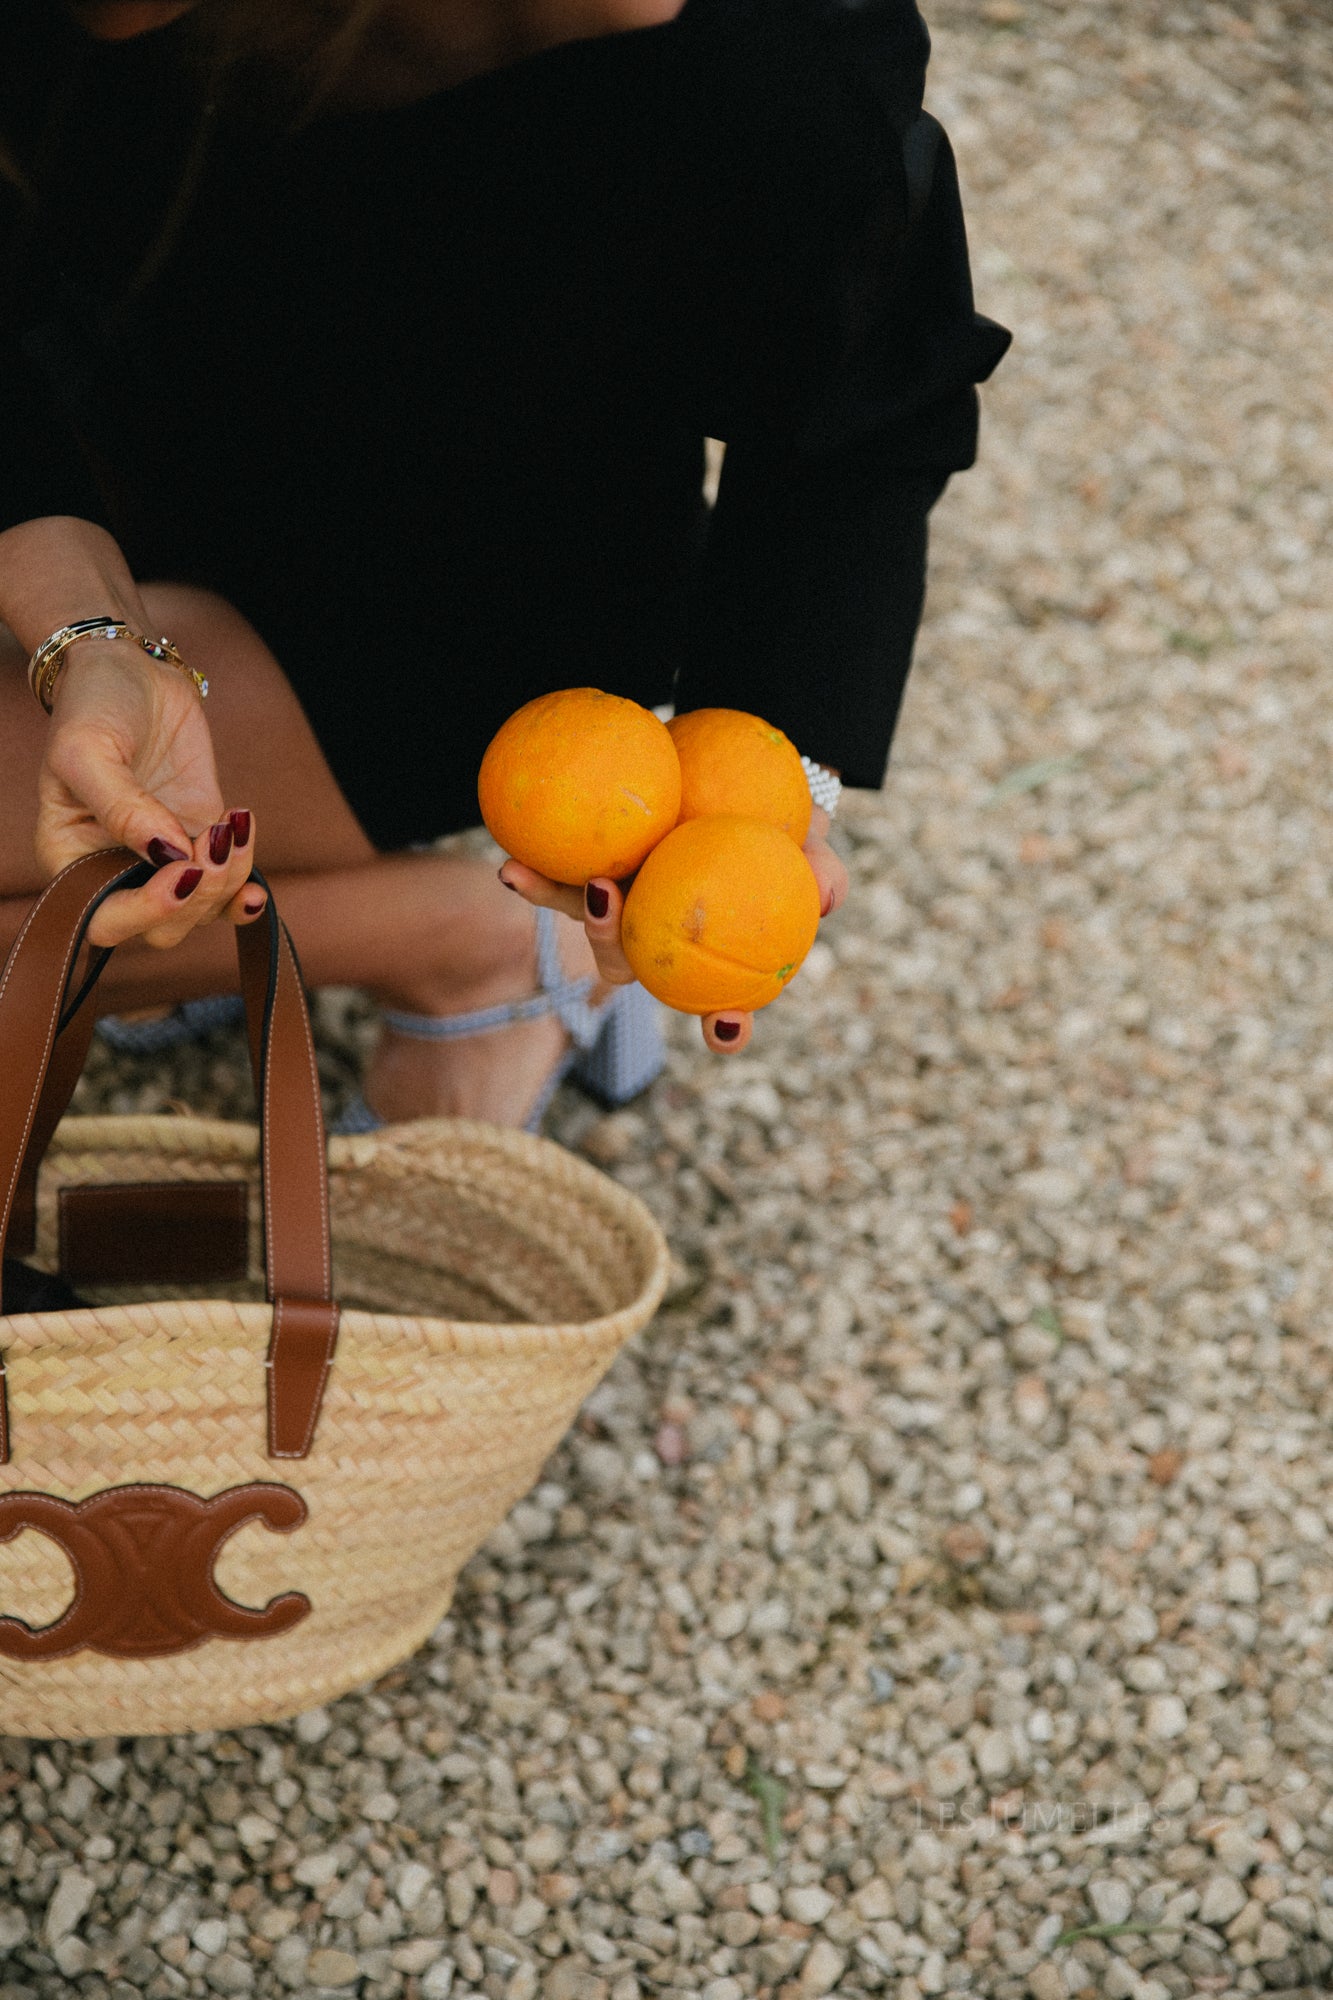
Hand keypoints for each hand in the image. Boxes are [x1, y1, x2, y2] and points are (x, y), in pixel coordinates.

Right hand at [36, 640, 262, 946]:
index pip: (105, 920)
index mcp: (71, 859)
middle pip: (163, 929)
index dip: (147, 912)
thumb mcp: (88, 750)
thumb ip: (121, 807)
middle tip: (214, 840)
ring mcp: (162, 860)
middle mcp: (114, 871)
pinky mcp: (199, 841)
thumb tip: (166, 856)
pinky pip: (227, 883)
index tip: (184, 871)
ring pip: (202, 911)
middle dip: (199, 897)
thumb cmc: (92, 707)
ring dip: (229, 882)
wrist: (130, 670)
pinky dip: (245, 874)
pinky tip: (245, 838)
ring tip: (232, 824)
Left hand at [498, 805, 847, 1055]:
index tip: (723, 1025)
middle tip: (622, 943)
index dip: (726, 1027)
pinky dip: (535, 874)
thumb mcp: (812, 842)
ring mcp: (619, 910)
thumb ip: (822, 872)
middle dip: (618, 958)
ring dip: (575, 915)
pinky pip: (556, 876)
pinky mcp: (583, 873)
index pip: (723, 1007)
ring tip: (579, 887)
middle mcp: (658, 941)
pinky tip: (512, 861)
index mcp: (713, 956)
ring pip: (591, 928)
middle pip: (633, 969)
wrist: (732, 767)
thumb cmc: (782, 822)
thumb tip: (827, 896)